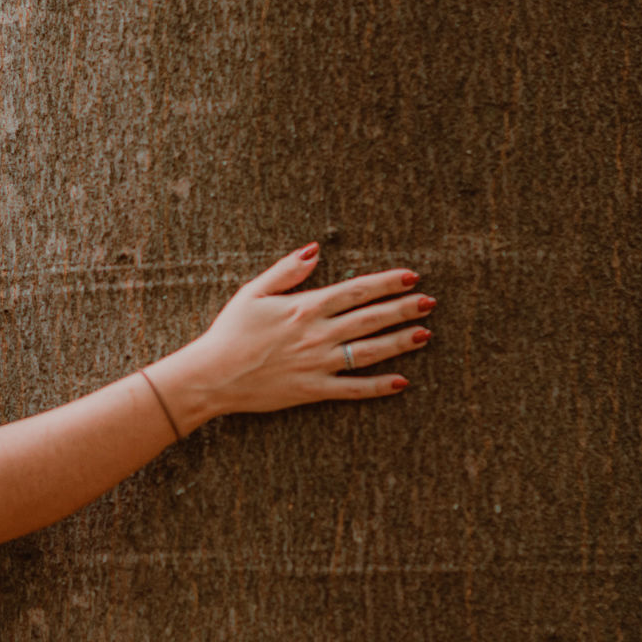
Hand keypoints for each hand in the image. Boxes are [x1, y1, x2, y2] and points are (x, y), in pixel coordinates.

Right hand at [170, 243, 432, 419]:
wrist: (212, 376)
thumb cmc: (229, 332)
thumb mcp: (253, 292)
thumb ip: (287, 270)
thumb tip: (316, 250)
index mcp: (305, 307)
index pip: (356, 291)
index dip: (386, 283)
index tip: (411, 276)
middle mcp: (317, 335)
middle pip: (370, 319)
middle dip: (403, 309)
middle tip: (430, 302)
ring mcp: (318, 364)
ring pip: (368, 351)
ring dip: (399, 342)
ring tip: (425, 334)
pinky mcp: (313, 390)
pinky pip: (353, 389)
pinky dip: (378, 387)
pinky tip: (401, 381)